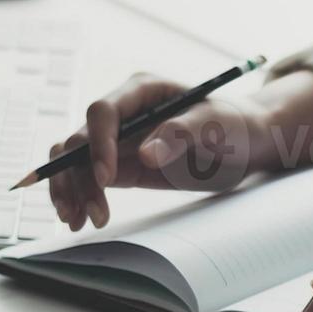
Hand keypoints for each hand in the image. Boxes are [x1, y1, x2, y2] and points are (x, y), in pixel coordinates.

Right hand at [46, 72, 276, 229]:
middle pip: (79, 140)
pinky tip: (78, 218)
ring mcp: (115, 140)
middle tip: (91, 212)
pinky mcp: (118, 165)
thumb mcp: (216, 125)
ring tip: (78, 221)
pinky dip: (76, 196)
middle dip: (77, 176)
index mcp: (142, 90)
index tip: (106, 177)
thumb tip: (144, 154)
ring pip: (72, 160)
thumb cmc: (232, 124)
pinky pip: (84, 177)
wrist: (244, 143)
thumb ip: (181, 134)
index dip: (98, 143)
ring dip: (68, 189)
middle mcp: (121, 112)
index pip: (104, 112)